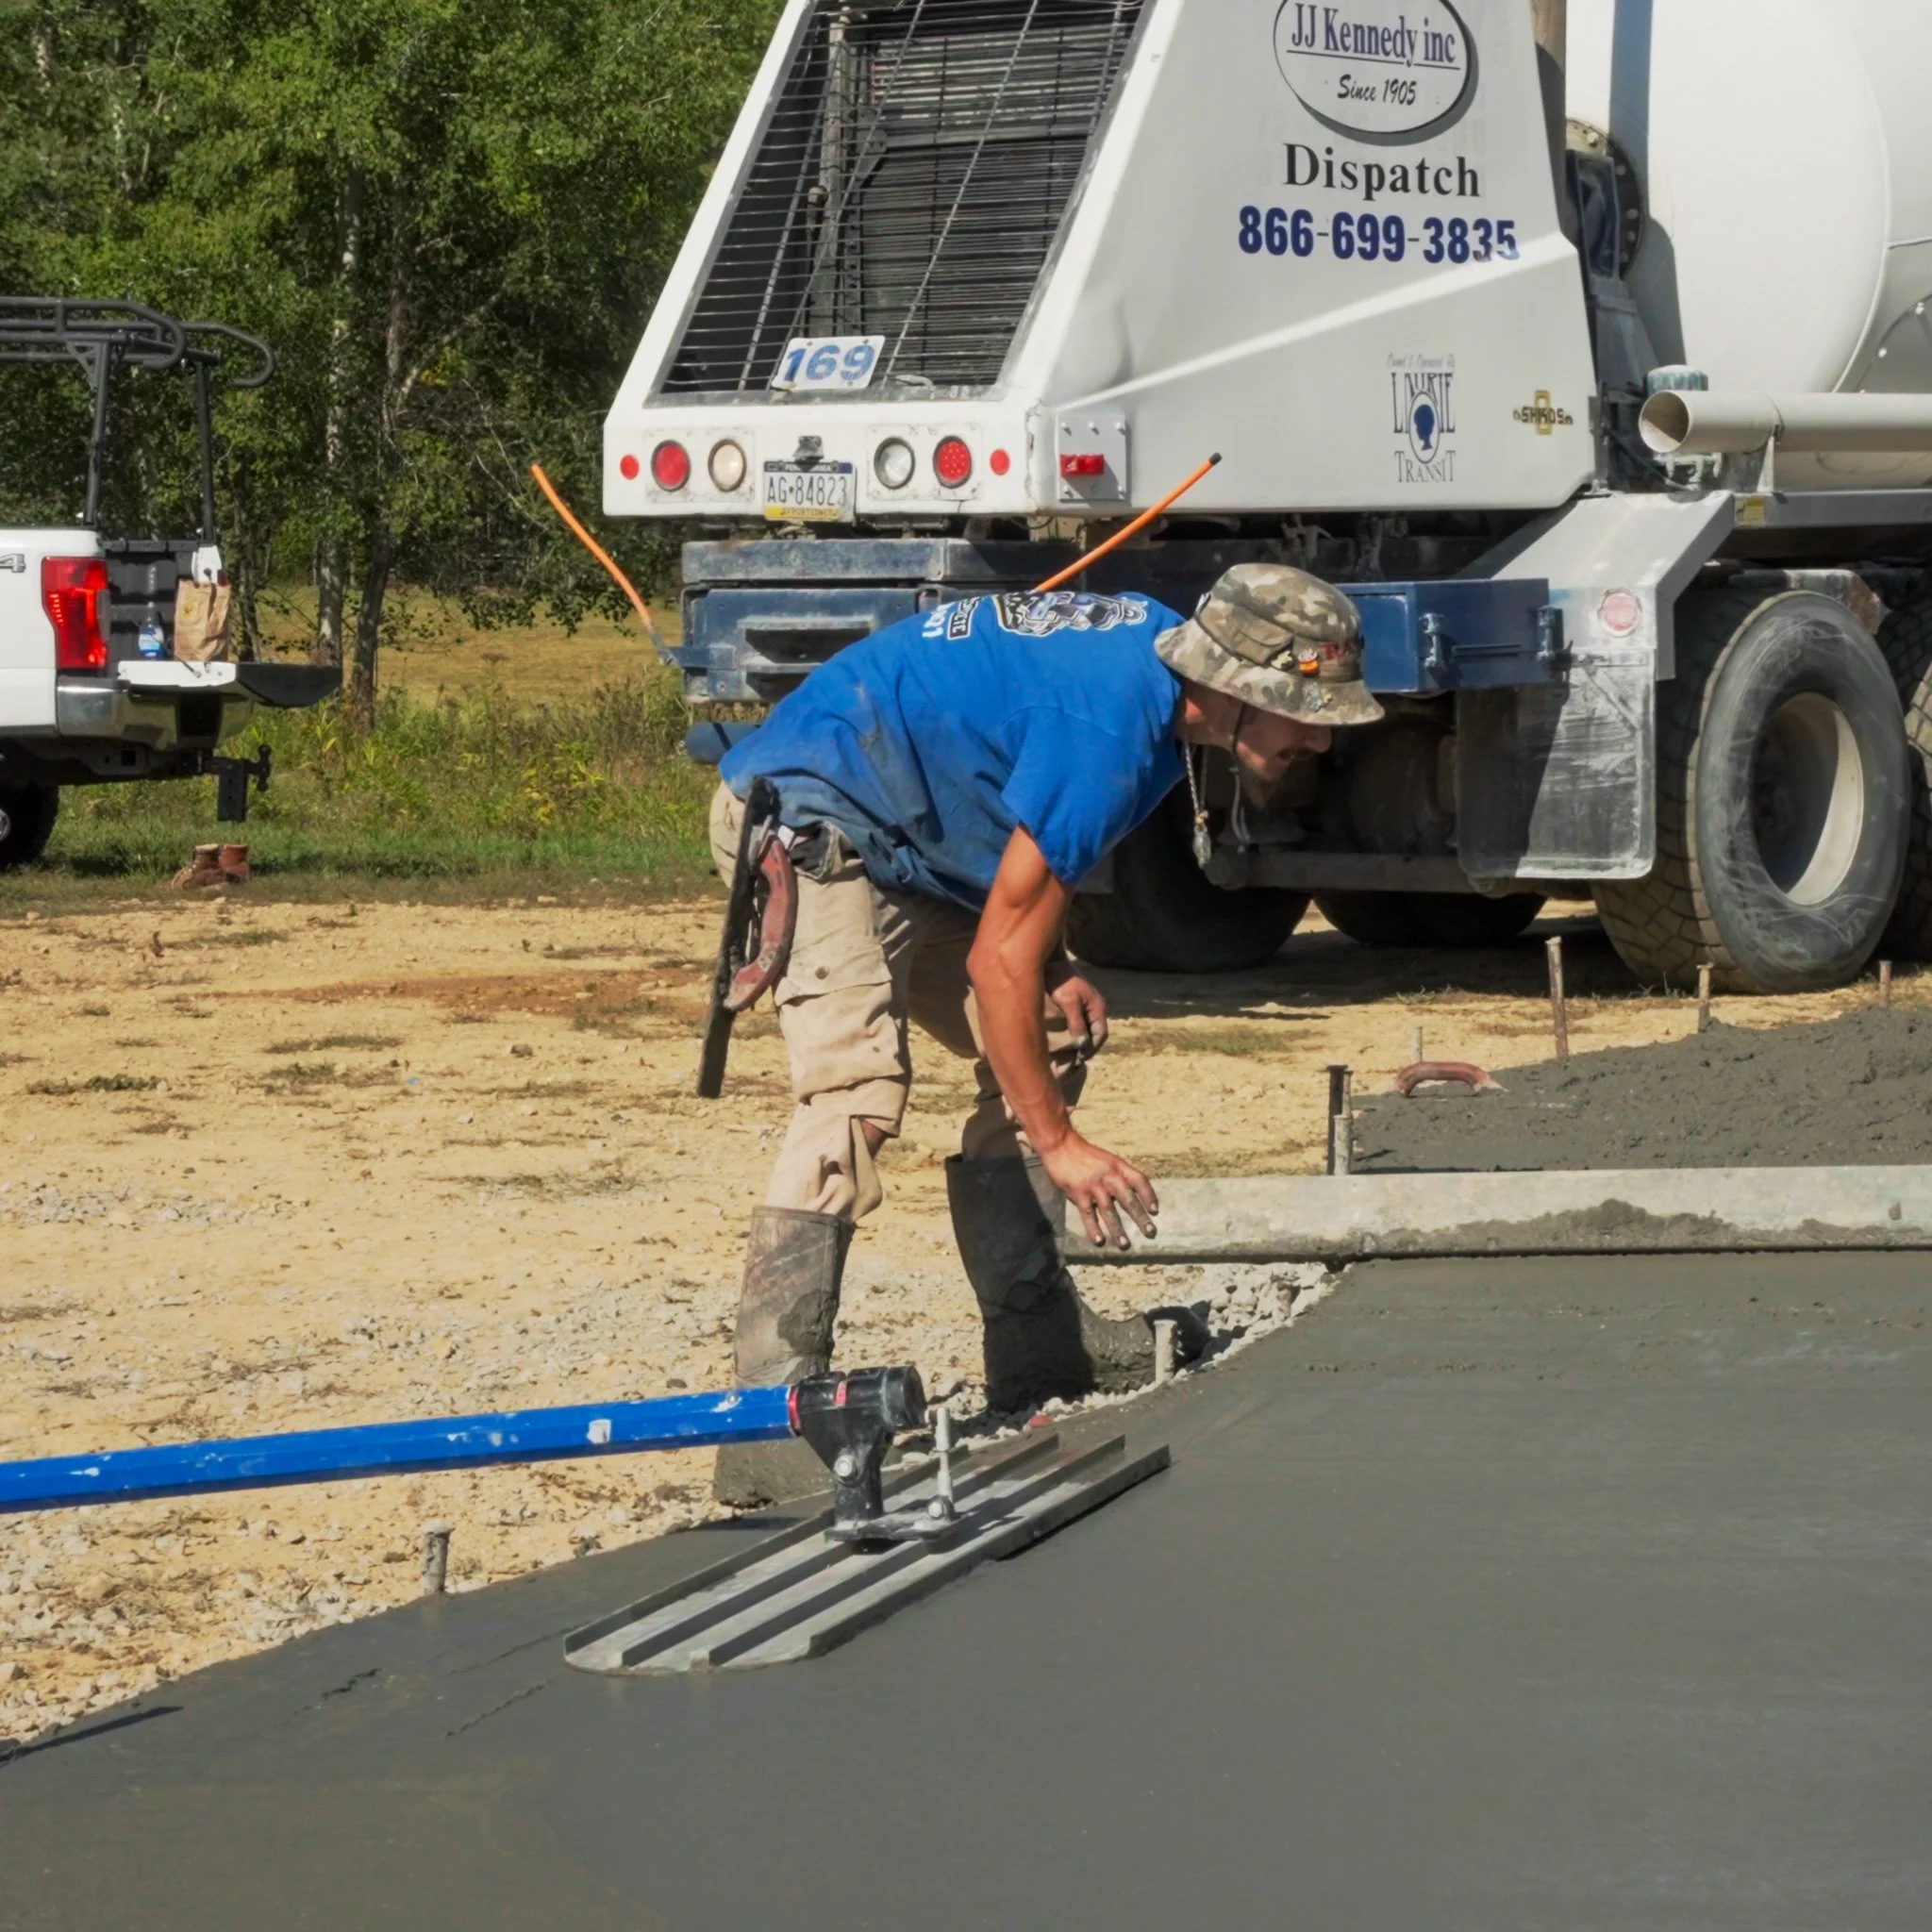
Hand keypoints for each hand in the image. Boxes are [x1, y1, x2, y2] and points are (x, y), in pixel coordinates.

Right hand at [1038, 1130, 1157, 1250]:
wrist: (1061, 1145)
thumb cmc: (1085, 1154)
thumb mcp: (1107, 1159)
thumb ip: (1118, 1174)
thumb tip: (1132, 1193)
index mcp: (1118, 1166)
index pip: (1139, 1180)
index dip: (1149, 1196)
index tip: (1155, 1211)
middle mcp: (1109, 1176)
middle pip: (1128, 1199)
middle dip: (1140, 1217)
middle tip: (1150, 1232)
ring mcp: (1093, 1185)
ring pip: (1109, 1210)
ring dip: (1118, 1229)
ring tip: (1124, 1244)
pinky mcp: (1078, 1192)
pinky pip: (1088, 1214)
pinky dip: (1093, 1228)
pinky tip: (1099, 1240)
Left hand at [1044, 962, 1108, 1060]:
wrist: (1051, 961)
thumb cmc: (1060, 980)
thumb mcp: (1068, 1003)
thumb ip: (1076, 1023)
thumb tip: (1082, 1043)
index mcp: (1098, 1006)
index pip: (1101, 1034)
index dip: (1091, 1048)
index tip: (1079, 1059)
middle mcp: (1095, 1006)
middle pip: (1096, 1032)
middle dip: (1087, 1046)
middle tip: (1074, 1060)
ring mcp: (1087, 1004)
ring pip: (1088, 1027)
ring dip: (1081, 1040)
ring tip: (1070, 1053)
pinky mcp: (1077, 1003)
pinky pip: (1080, 1021)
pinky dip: (1076, 1031)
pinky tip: (1066, 1038)